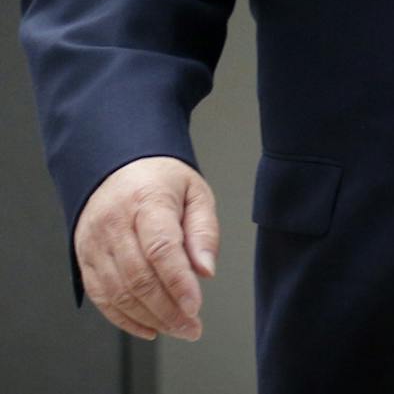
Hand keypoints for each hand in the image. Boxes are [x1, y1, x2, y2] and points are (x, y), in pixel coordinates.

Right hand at [74, 156, 218, 341]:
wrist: (115, 168)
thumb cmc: (161, 181)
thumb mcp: (195, 192)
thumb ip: (203, 231)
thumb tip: (205, 271)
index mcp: (146, 201)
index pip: (160, 248)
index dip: (178, 282)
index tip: (196, 306)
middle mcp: (114, 224)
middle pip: (138, 277)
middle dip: (168, 310)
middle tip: (192, 328)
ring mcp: (94, 243)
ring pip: (118, 292)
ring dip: (149, 318)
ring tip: (178, 329)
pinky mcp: (85, 259)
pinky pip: (102, 297)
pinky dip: (125, 318)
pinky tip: (150, 327)